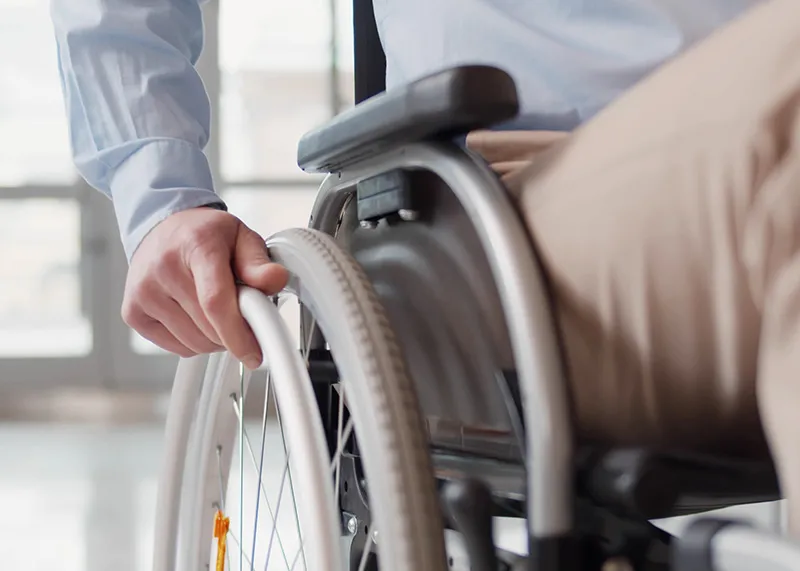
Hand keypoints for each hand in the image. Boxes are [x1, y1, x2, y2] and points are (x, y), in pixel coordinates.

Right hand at [122, 207, 288, 368]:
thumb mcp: (242, 238)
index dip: (237, 335)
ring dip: (216, 339)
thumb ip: (259, 263)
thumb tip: (276, 280)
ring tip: (217, 311)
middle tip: (242, 314)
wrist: (162, 228)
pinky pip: (177, 347)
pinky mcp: (133, 313)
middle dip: (234, 332)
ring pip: (194, 343)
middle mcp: (163, 268)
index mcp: (196, 246)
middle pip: (208, 328)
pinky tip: (196, 316)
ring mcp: (143, 292)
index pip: (215, 302)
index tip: (254, 354)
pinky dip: (195, 341)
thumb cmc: (205, 235)